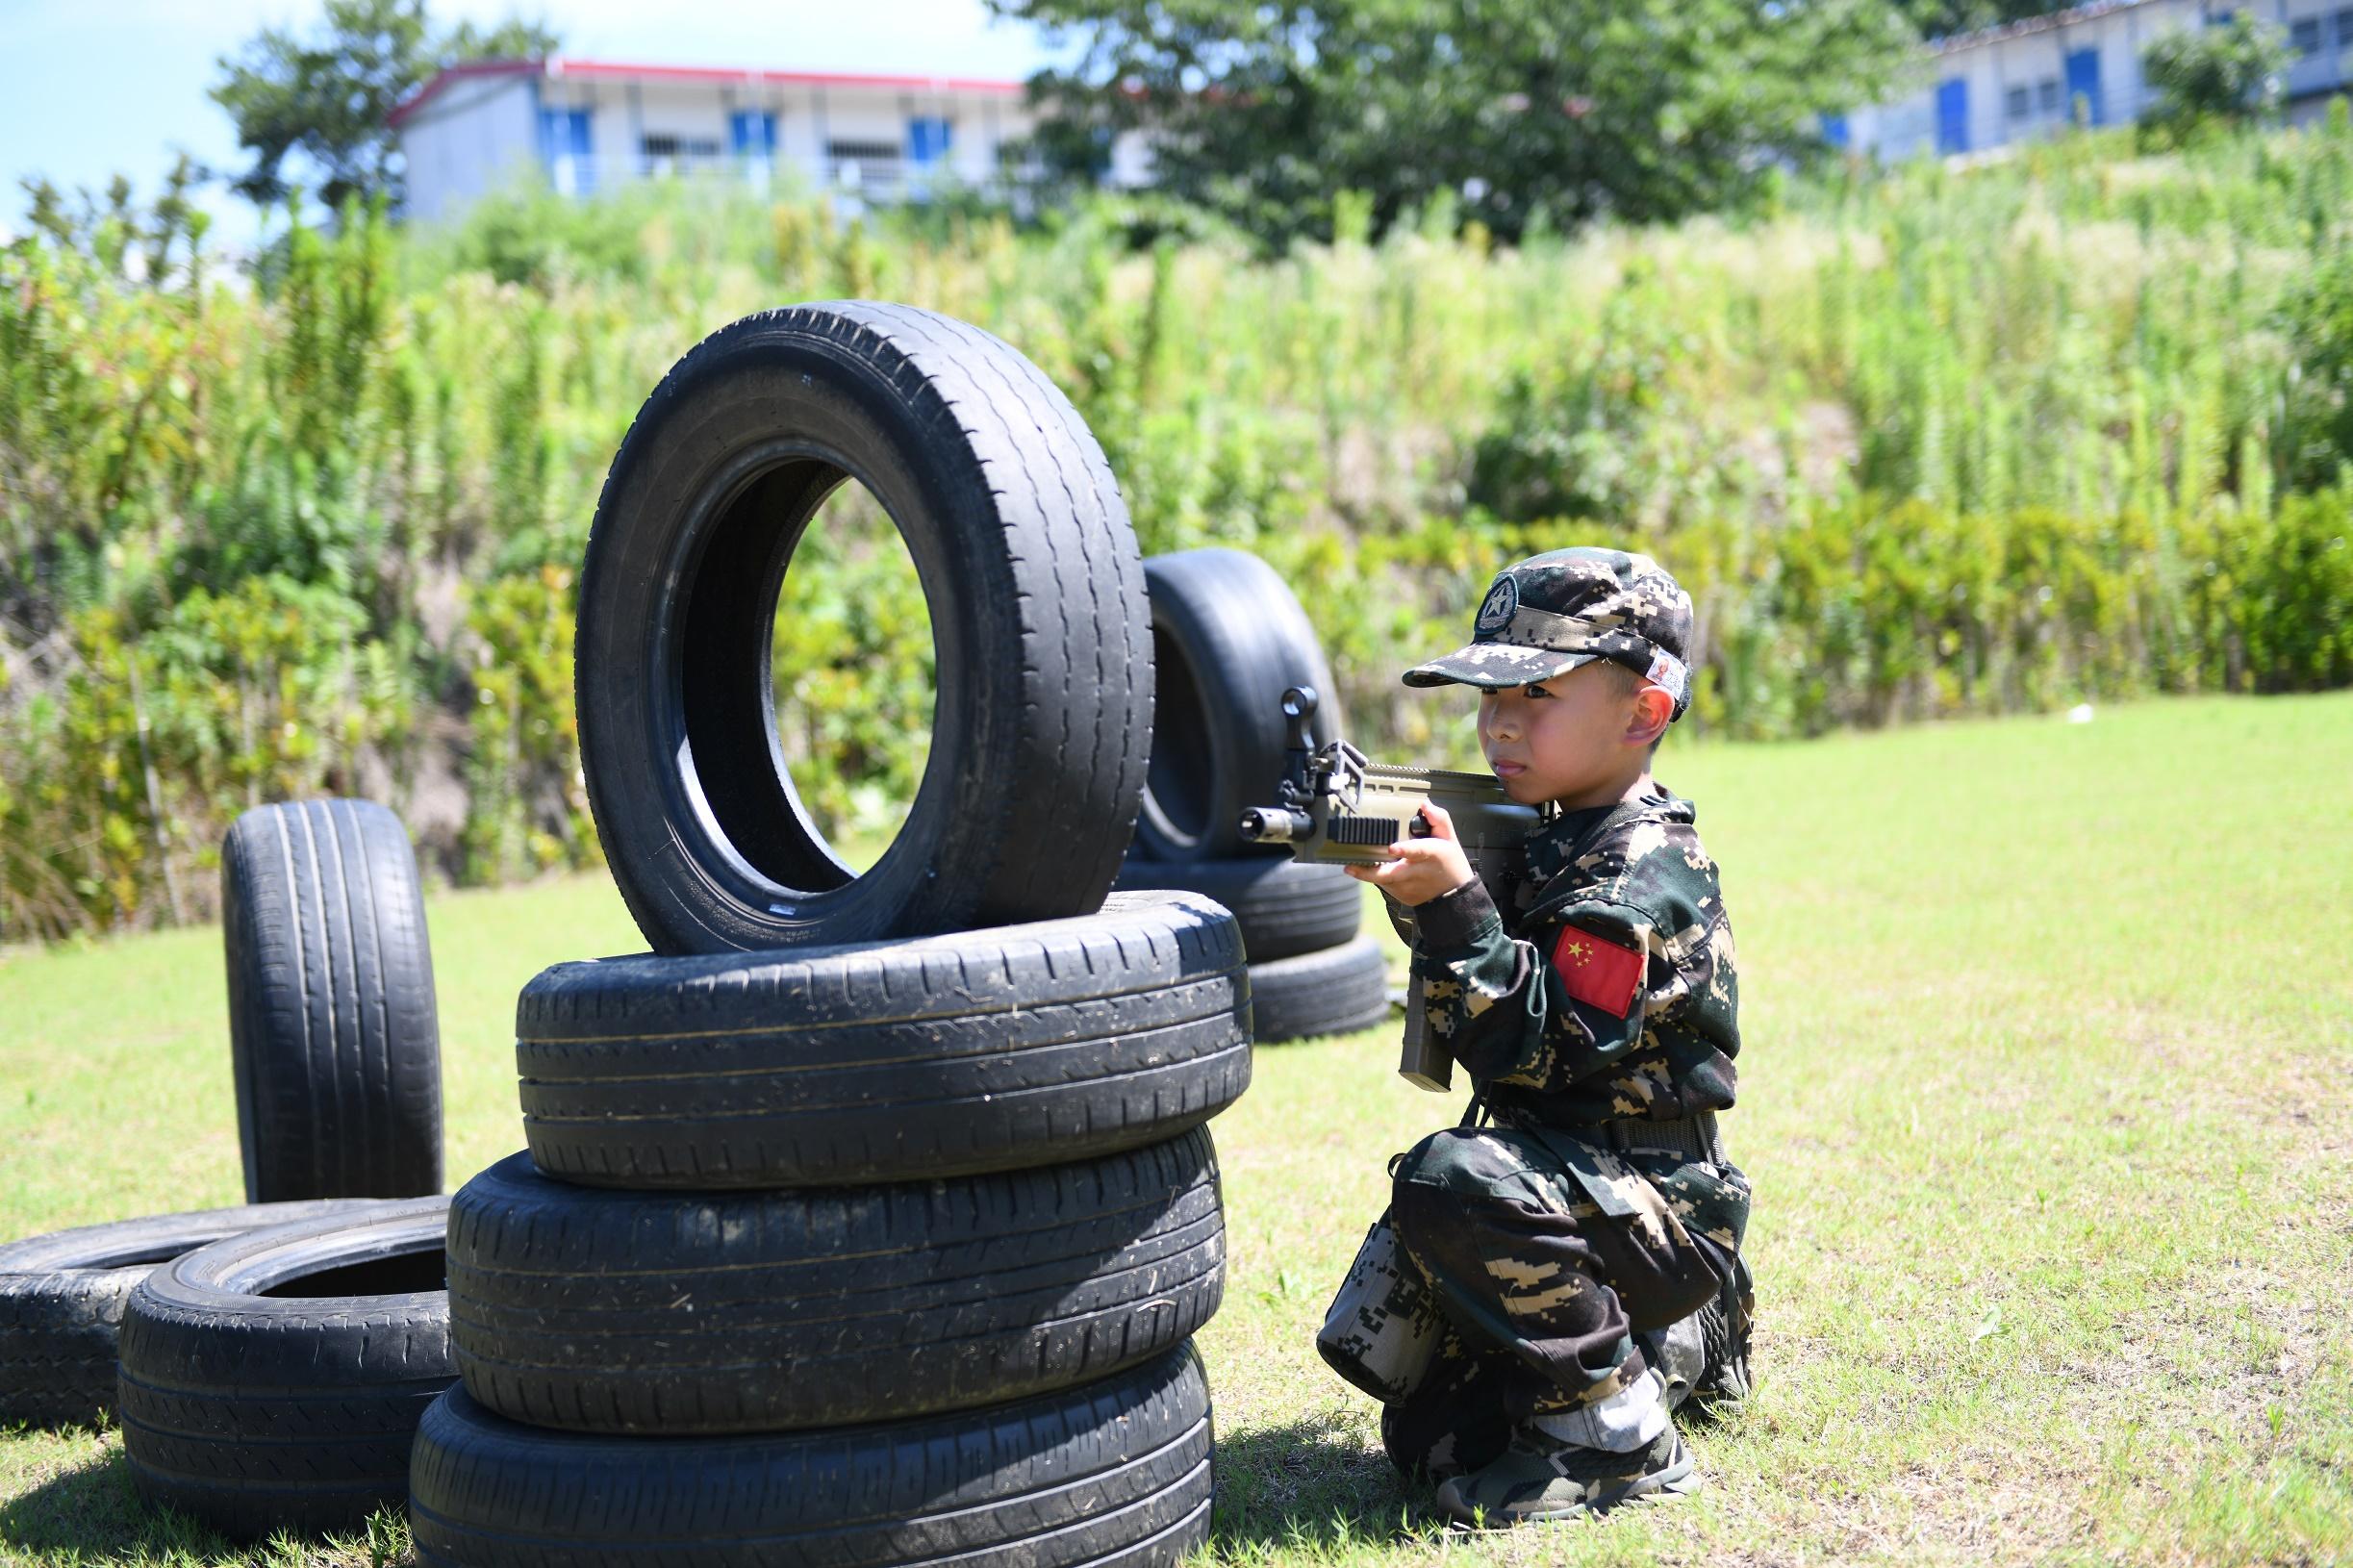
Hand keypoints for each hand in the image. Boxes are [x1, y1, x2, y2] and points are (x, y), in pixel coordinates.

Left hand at [1341, 802, 1475, 905]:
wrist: (1454, 896)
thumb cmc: (1450, 863)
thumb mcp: (1449, 838)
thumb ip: (1438, 819)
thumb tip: (1424, 804)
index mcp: (1430, 854)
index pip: (1417, 851)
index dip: (1404, 850)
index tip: (1392, 848)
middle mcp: (1416, 872)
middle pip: (1390, 874)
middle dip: (1369, 872)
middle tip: (1350, 866)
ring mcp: (1407, 886)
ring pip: (1382, 880)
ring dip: (1367, 873)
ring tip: (1352, 865)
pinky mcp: (1401, 895)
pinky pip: (1384, 884)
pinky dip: (1376, 876)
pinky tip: (1368, 869)